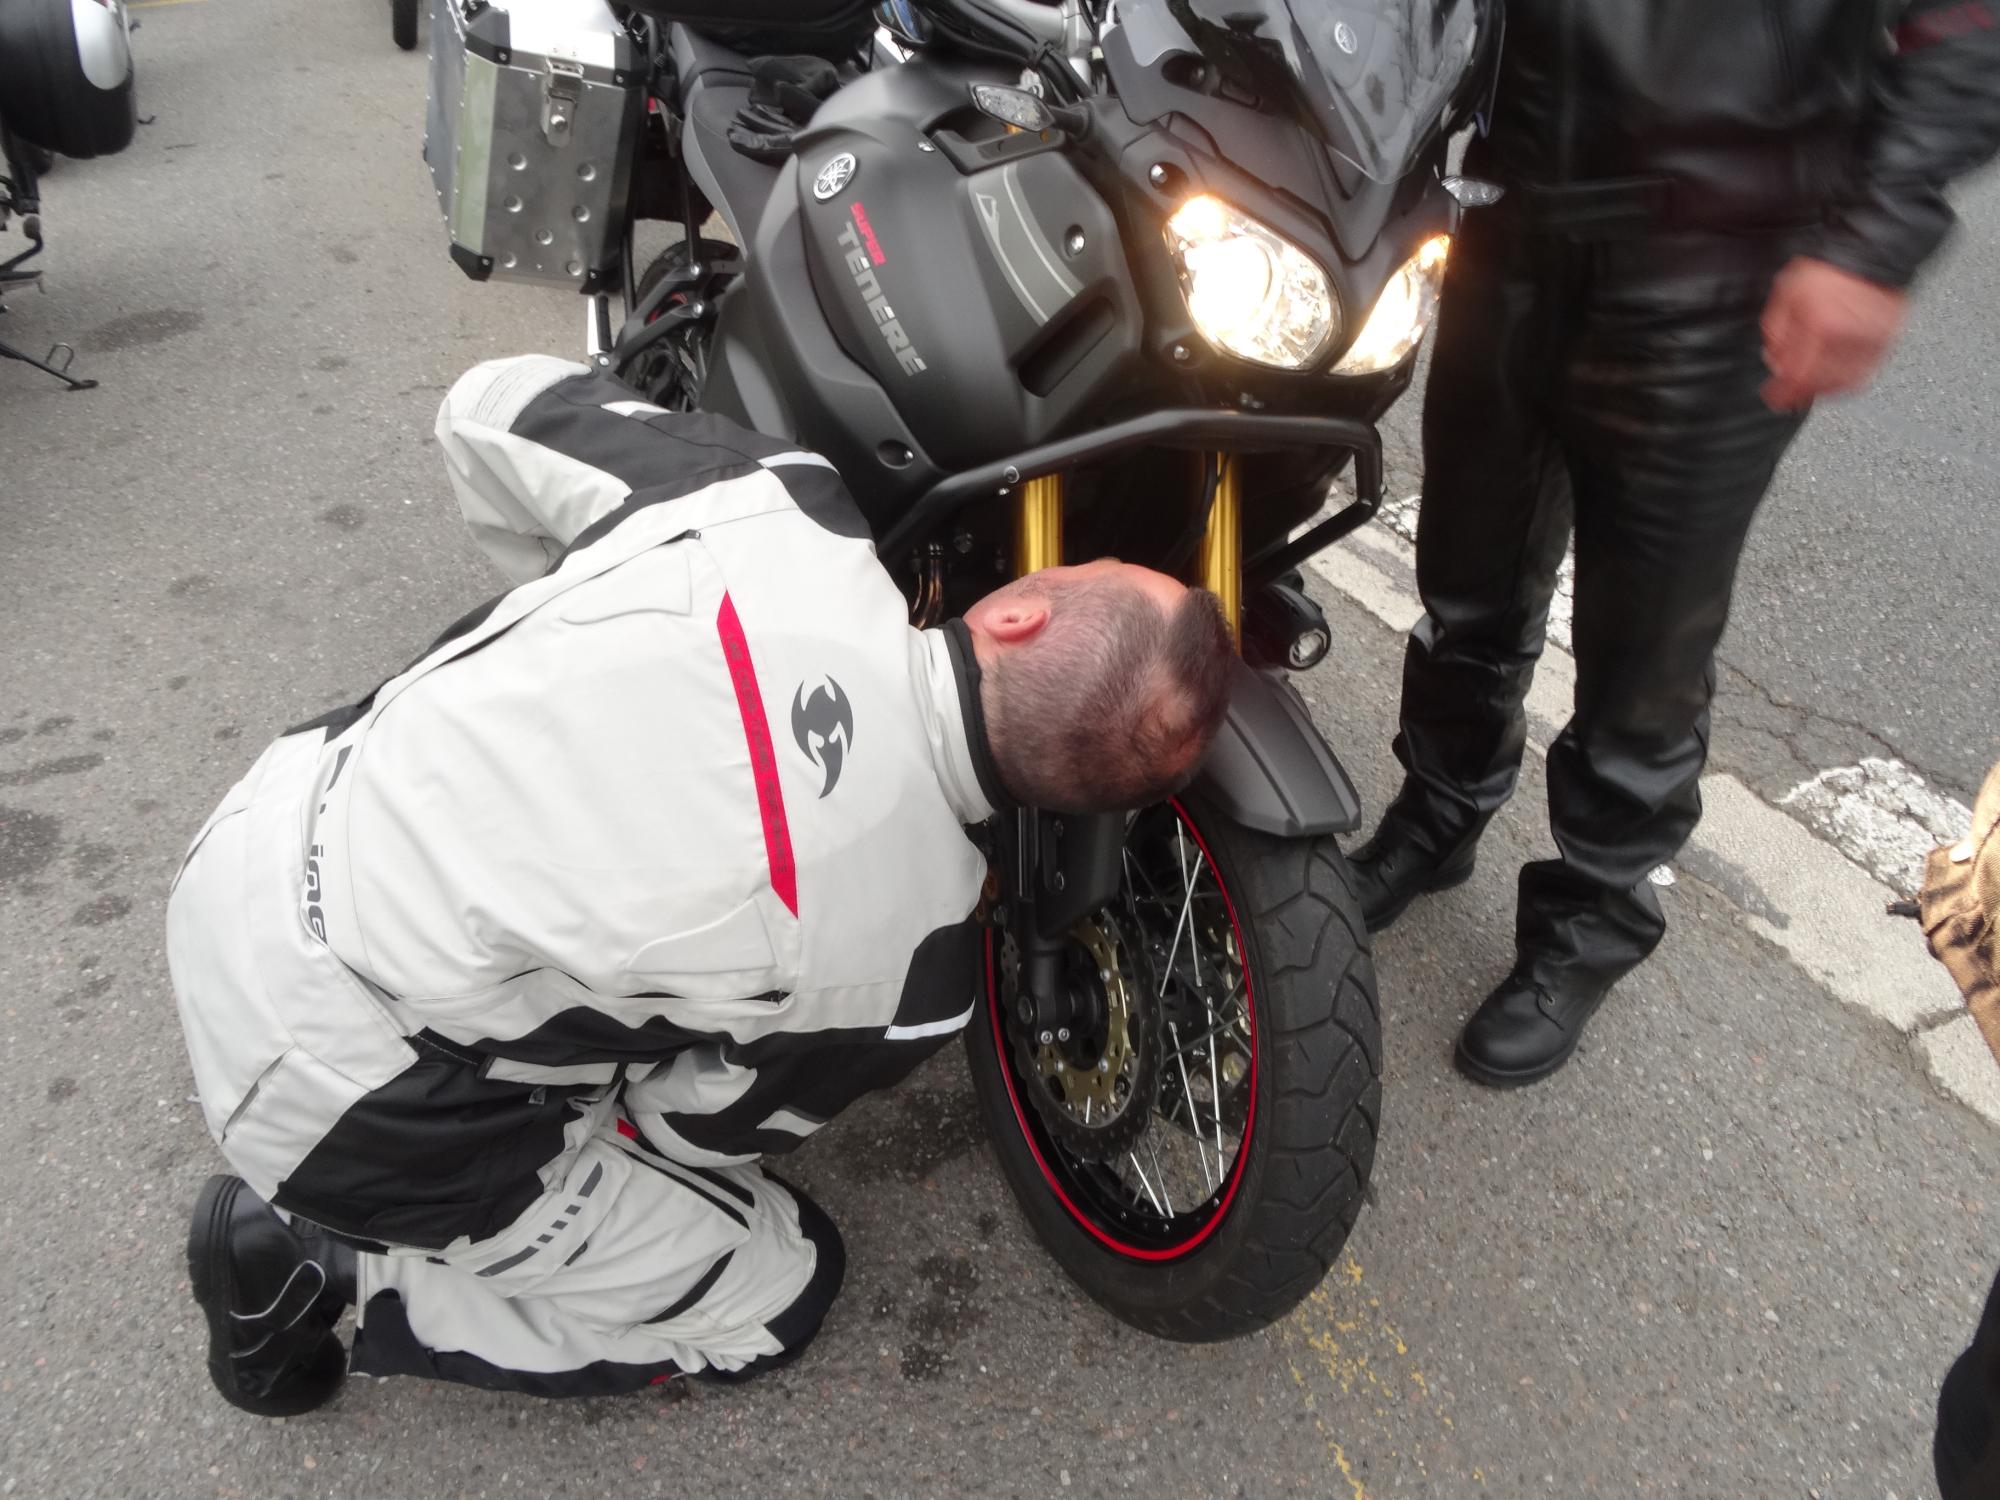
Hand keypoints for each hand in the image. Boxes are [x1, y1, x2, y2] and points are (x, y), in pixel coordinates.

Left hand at [1759, 257, 1908, 412]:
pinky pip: (1867, 371)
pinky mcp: (1887, 337)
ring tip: (1811, 385)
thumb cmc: (1827, 269)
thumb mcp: (1786, 294)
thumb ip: (1775, 329)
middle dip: (1801, 391)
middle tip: (1789, 392)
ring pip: (1846, 381)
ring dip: (1825, 389)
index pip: (1798, 373)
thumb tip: (1773, 359)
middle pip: (1821, 382)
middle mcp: (1848, 335)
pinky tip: (1835, 376)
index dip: (1781, 392)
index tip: (1773, 397)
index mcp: (1821, 324)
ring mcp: (1871, 339)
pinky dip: (1848, 380)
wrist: (1867, 251)